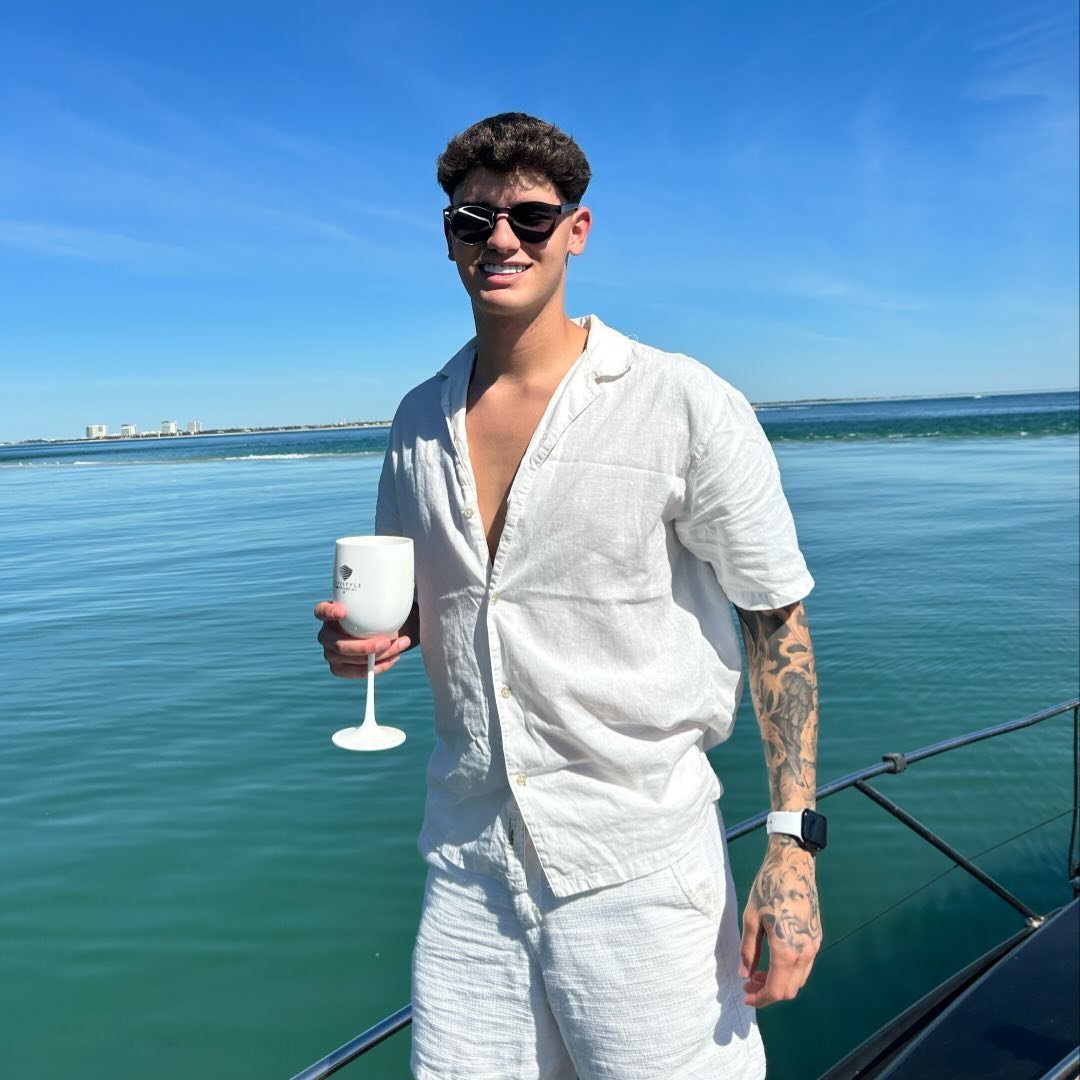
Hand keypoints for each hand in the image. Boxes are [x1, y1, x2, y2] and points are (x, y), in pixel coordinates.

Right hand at [314, 601, 411, 678]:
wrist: (384, 630)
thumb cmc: (379, 612)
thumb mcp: (380, 601)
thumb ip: (382, 595)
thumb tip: (399, 582)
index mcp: (331, 614)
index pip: (321, 611)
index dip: (328, 612)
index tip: (343, 611)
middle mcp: (327, 634)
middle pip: (338, 644)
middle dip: (362, 646)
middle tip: (386, 641)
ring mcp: (332, 653)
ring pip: (350, 660)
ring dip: (377, 656)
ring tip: (399, 646)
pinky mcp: (341, 668)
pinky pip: (357, 672)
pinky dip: (378, 667)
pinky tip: (394, 658)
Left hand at [739, 836, 821, 1006]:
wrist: (793, 866)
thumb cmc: (767, 888)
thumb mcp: (750, 919)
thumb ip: (748, 950)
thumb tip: (745, 974)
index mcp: (786, 951)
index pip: (776, 990)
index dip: (759, 998)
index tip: (745, 996)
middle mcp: (805, 953)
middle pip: (789, 990)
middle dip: (768, 993)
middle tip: (749, 983)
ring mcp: (814, 946)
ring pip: (798, 980)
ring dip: (779, 982)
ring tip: (758, 972)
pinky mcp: (817, 937)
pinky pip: (805, 966)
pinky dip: (789, 971)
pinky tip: (773, 960)